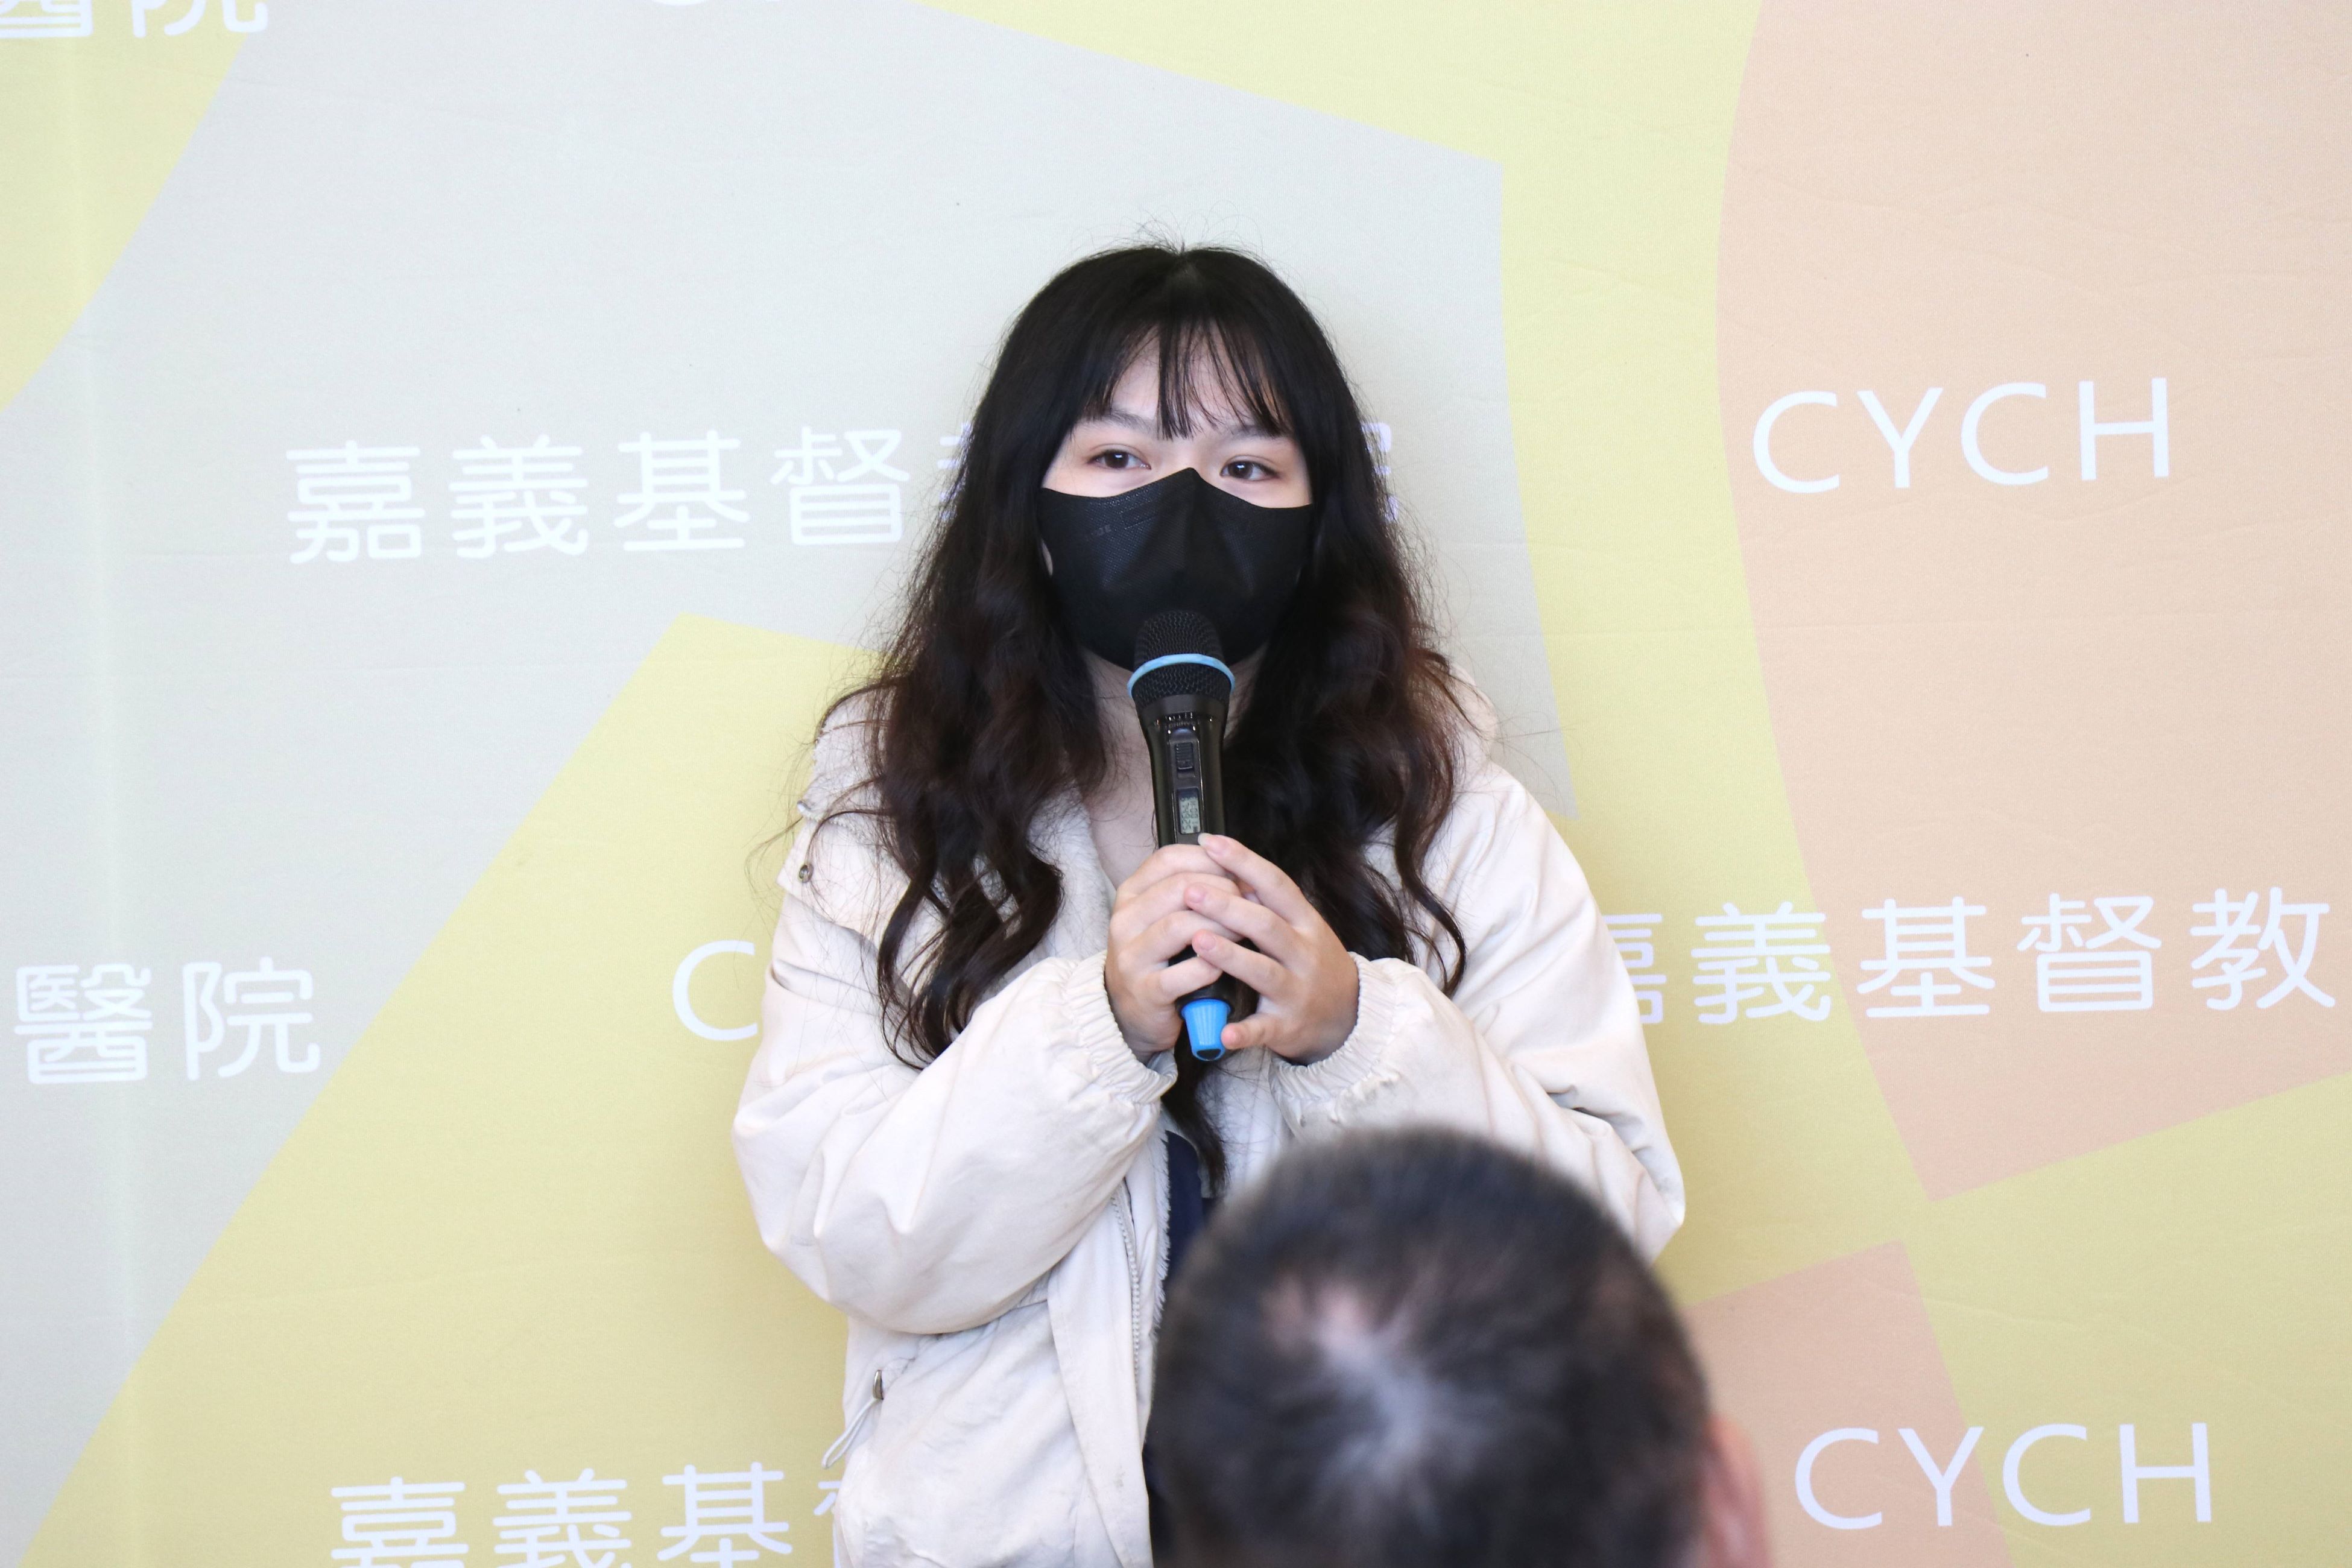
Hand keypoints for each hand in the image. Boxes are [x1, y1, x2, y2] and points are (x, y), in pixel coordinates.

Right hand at [1104, 843, 1244, 1056]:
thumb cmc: (1158, 958)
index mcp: (1131, 895)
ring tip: (1245, 931)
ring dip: (1221, 926)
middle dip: (1222, 892)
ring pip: (1179, 926)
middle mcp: (1125, 921)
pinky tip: (1225, 966)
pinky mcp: (1145, 992)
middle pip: (1177, 888)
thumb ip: (1190, 891)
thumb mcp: (1164, 916)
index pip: (1168, 859)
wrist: (1132, 1012)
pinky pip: (1183, 973)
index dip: (1210, 860)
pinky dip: (1210, 967)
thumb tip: (1239, 870)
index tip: (1239, 872)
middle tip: (1251, 903)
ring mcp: (1131, 957)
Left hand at [1183, 834, 1359, 1063]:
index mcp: (1306, 922)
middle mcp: (1304, 954)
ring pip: (1264, 971)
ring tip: (1197, 940)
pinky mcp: (1287, 1026)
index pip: (1276, 885)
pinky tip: (1223, 1032)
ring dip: (1231, 956)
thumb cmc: (1313, 961)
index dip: (1244, 862)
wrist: (1349, 1015)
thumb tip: (1229, 863)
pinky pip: (1264, 1029)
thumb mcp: (1302, 926)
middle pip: (1267, 925)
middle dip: (1228, 907)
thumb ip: (1269, 901)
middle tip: (1190, 890)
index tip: (1211, 843)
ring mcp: (1297, 991)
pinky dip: (1244, 1032)